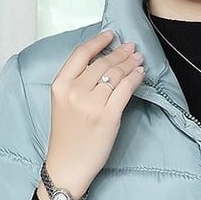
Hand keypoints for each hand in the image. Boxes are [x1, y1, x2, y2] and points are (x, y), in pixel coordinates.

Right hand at [45, 29, 145, 196]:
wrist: (67, 165)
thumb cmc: (67, 137)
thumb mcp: (62, 104)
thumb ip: (77, 84)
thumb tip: (102, 64)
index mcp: (60, 86)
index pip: (81, 54)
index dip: (98, 41)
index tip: (111, 35)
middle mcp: (75, 92)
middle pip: (102, 63)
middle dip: (120, 53)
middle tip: (132, 48)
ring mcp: (92, 104)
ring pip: (116, 75)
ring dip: (130, 64)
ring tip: (138, 59)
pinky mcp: (108, 117)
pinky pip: (125, 90)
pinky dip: (135, 79)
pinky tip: (140, 74)